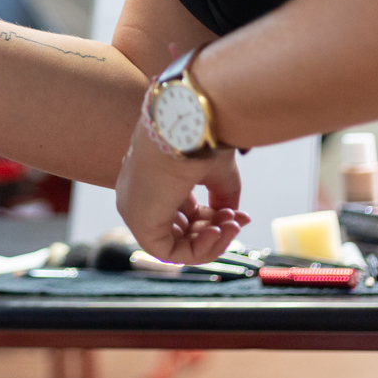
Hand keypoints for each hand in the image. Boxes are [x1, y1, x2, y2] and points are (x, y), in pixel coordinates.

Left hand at [115, 117, 249, 264]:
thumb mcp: (214, 171)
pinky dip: (199, 249)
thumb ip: (221, 197)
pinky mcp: (140, 224)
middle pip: (180, 229)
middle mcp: (139, 196)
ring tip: (232, 223)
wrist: (188, 124)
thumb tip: (232, 219)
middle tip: (239, 220)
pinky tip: (218, 231)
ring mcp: (136, 211)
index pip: (182, 212)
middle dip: (215, 230)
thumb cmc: (199, 138)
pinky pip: (171, 253)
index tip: (241, 215)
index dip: (213, 219)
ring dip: (211, 240)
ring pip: (176, 245)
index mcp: (151, 179)